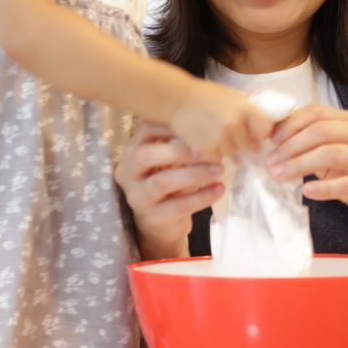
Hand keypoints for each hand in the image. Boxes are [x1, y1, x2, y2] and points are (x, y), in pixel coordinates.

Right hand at [115, 120, 223, 257]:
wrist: (161, 223)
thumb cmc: (168, 182)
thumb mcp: (168, 161)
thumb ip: (180, 144)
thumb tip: (213, 124)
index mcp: (131, 151)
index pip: (144, 129)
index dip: (169, 125)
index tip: (198, 124)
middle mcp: (128, 172)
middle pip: (146, 156)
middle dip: (180, 151)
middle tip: (210, 150)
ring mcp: (138, 197)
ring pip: (162, 181)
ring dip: (194, 173)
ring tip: (219, 169)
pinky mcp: (153, 217)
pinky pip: (178, 206)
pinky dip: (202, 197)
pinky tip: (219, 189)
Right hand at [170, 78, 273, 158]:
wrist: (176, 100)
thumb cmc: (203, 95)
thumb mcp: (229, 94)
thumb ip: (246, 104)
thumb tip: (263, 112)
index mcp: (243, 108)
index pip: (266, 128)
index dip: (264, 132)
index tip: (259, 134)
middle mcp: (234, 125)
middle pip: (250, 145)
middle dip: (246, 144)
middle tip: (238, 140)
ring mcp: (220, 139)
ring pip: (234, 153)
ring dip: (229, 150)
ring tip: (219, 139)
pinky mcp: (206, 150)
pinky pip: (218, 158)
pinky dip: (214, 154)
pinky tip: (208, 143)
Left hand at [267, 104, 347, 235]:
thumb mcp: (337, 157)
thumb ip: (315, 146)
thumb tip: (277, 141)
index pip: (317, 112)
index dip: (290, 124)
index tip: (271, 140)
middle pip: (321, 130)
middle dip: (291, 145)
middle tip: (271, 162)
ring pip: (331, 153)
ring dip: (300, 164)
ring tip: (280, 176)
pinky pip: (346, 183)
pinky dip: (323, 187)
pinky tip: (307, 191)